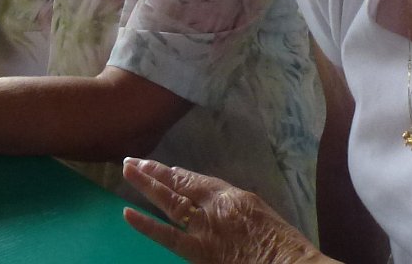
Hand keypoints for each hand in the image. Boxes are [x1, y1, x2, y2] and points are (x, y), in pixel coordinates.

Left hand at [122, 158, 325, 263]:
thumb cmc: (283, 245)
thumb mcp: (261, 215)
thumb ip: (235, 208)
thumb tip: (219, 210)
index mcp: (233, 196)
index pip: (198, 182)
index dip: (177, 175)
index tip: (161, 168)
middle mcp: (215, 206)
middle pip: (180, 184)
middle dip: (155, 173)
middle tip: (134, 162)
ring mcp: (205, 228)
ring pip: (170, 202)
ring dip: (147, 185)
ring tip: (128, 171)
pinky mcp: (199, 251)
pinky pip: (168, 236)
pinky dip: (147, 224)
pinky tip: (128, 214)